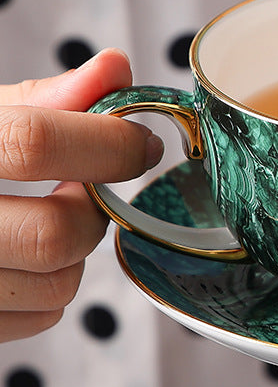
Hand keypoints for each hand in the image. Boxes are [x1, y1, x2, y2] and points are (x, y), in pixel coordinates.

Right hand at [0, 49, 162, 341]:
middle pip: (56, 233)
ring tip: (49, 219)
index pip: (35, 143)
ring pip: (58, 286)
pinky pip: (42, 318)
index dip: (107, 142)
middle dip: (94, 209)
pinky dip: (53, 289)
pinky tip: (28, 259)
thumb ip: (41, 99)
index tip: (140, 142)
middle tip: (88, 188)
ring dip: (76, 252)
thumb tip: (115, 68)